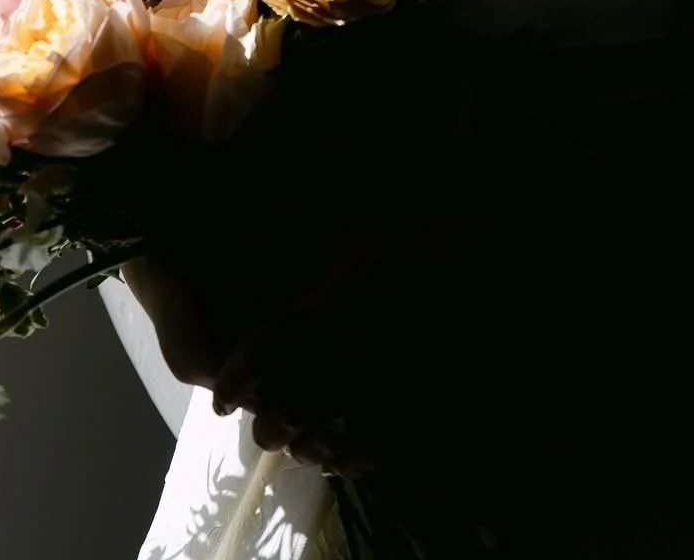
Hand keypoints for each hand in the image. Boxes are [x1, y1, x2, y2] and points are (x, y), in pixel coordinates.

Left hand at [209, 221, 469, 474]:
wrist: (471, 276)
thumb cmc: (399, 256)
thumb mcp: (344, 236)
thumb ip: (288, 232)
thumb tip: (236, 235)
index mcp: (324, 309)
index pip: (264, 353)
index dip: (235, 381)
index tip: (222, 401)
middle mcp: (345, 350)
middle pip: (289, 406)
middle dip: (269, 426)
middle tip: (262, 433)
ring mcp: (379, 384)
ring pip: (326, 435)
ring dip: (305, 447)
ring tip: (298, 449)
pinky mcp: (410, 408)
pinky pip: (371, 451)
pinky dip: (349, 461)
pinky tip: (341, 458)